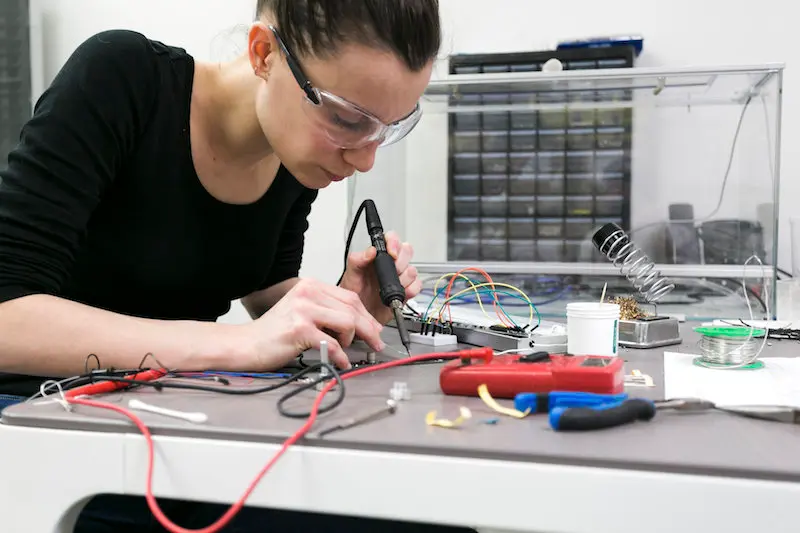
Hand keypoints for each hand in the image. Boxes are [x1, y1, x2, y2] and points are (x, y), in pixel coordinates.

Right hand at [245, 279, 384, 369]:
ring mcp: (303, 310)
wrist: (247, 344)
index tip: (375, 328)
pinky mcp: (300, 329)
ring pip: (347, 323)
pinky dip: (340, 356)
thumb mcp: (303, 312)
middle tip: (376, 343)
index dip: (367, 315)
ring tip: (345, 350)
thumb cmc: (275, 332)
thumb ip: (327, 313)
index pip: (350, 297)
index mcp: (311, 286)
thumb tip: (358, 325)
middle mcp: (308, 293)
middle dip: (369, 329)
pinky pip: (332, 344)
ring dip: (352, 340)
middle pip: (352, 308)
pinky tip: (339, 361)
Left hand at [338, 231, 421, 323]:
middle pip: (407, 251)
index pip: (391, 239)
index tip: (392, 254)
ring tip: (390, 286)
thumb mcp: (350, 275)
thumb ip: (357, 260)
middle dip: (400, 263)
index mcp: (377, 256)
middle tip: (391, 272)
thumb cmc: (353, 294)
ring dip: (404, 278)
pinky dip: (410, 290)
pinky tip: (399, 294)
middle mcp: (390, 265)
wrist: (358, 317)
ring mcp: (399, 277)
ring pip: (412, 269)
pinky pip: (417, 285)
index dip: (394, 244)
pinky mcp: (405, 291)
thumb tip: (370, 251)